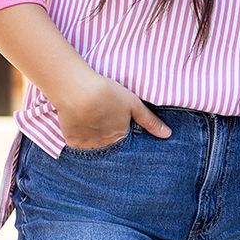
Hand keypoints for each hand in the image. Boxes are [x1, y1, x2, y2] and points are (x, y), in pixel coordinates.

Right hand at [56, 72, 170, 148]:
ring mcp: (87, 146)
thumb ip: (150, 121)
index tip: (121, 132)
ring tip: (93, 128)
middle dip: (111, 144)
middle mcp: (105, 147)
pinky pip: (78, 146)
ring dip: (96, 142)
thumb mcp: (133, 104)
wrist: (76, 91)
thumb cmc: (107, 94)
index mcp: (120, 139)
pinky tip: (81, 128)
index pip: (126, 147)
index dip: (124, 139)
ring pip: (94, 149)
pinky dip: (80, 140)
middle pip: (110, 149)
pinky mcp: (71, 142)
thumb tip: (168, 135)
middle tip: (105, 128)